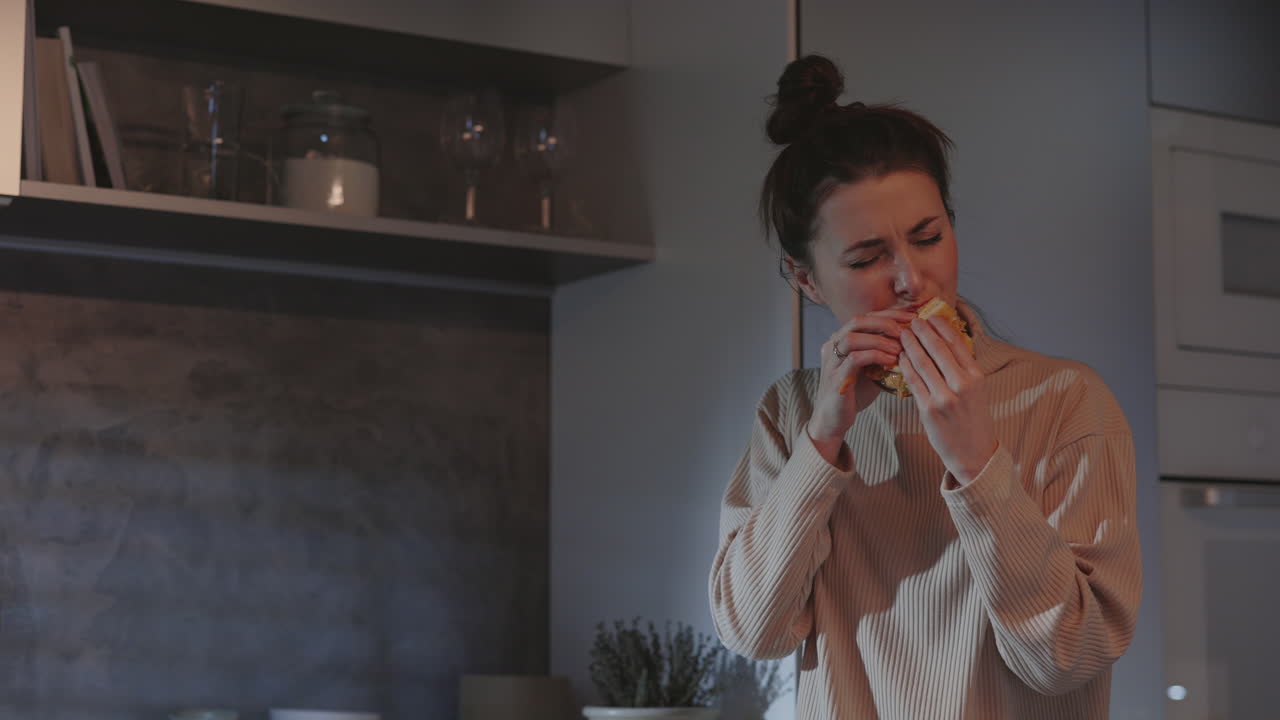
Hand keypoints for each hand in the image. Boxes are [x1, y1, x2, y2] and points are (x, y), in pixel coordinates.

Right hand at [807, 309, 915, 464]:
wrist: (834, 420)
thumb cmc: (854, 393)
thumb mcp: (871, 368)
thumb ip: (883, 353)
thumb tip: (913, 340)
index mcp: (841, 340)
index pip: (865, 317)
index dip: (889, 314)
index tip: (912, 316)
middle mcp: (832, 346)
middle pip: (857, 321)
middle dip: (885, 322)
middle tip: (907, 329)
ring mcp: (832, 362)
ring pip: (852, 338)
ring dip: (879, 340)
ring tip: (900, 348)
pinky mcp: (836, 378)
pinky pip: (854, 359)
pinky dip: (875, 356)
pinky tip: (891, 361)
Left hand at [898, 315, 997, 483]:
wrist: (973, 454)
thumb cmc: (973, 420)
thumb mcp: (977, 391)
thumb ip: (963, 369)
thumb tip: (947, 342)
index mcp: (976, 377)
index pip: (957, 343)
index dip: (942, 326)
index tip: (931, 315)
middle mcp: (962, 385)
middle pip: (938, 349)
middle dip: (923, 331)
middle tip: (911, 320)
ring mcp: (945, 397)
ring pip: (923, 363)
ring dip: (910, 345)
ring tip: (902, 334)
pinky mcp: (928, 409)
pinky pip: (913, 381)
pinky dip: (905, 366)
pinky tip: (899, 357)